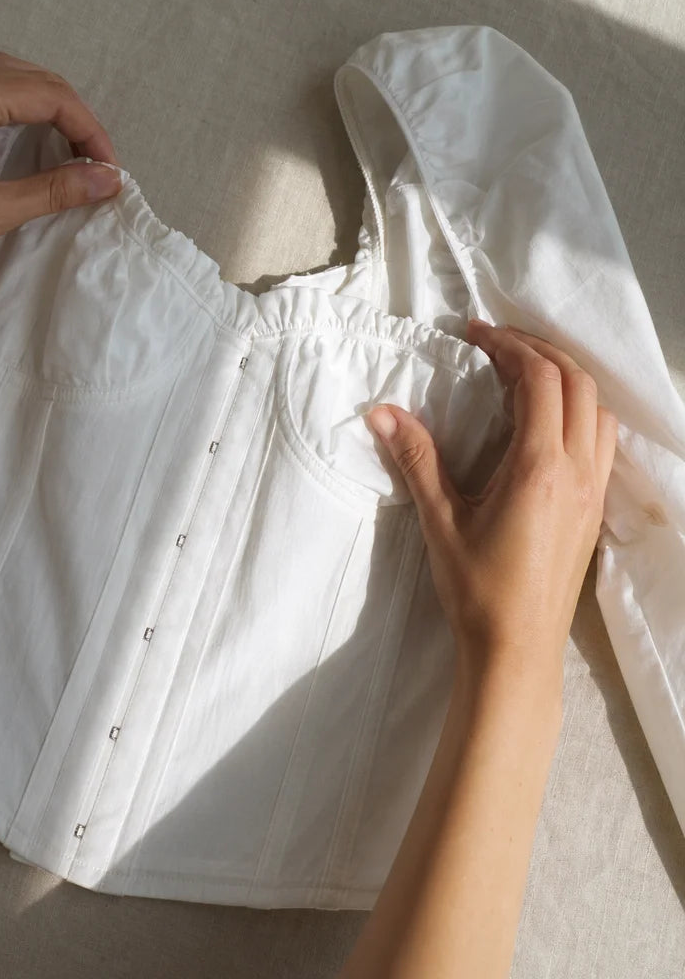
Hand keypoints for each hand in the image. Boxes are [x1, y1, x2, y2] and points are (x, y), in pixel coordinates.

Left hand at [0, 50, 121, 271]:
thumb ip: (54, 190)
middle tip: (95, 161)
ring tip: (69, 149)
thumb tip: (103, 181)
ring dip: (46, 107)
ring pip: (8, 75)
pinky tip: (25, 136)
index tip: (108, 168)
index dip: (90, 132)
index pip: (53, 96)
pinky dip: (15, 105)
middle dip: (73, 118)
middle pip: (34, 78)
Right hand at [369, 319, 617, 677]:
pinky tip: (549, 424)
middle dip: (539, 351)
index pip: (539, 379)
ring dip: (567, 378)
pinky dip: (582, 411)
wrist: (517, 650)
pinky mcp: (595, 509)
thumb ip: (416, 459)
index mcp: (539, 468)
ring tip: (525, 374)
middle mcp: (577, 471)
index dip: (510, 345)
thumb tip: (381, 411)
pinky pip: (603, 440)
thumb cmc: (477, 590)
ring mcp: (593, 490)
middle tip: (497, 344)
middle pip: (577, 382)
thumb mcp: (440, 522)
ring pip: (598, 409)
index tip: (475, 334)